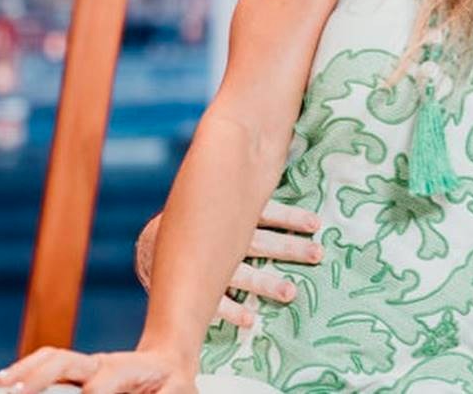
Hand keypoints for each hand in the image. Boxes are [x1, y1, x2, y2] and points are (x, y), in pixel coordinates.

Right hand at [0, 347, 194, 393]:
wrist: (170, 364)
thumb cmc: (172, 382)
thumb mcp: (177, 389)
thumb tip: (108, 390)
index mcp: (126, 370)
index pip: (97, 386)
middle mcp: (100, 365)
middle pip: (66, 362)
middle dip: (40, 376)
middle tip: (18, 393)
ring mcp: (85, 366)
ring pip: (52, 360)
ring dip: (25, 372)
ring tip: (3, 386)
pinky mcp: (76, 372)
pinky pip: (47, 364)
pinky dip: (25, 370)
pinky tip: (6, 382)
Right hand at [137, 200, 322, 328]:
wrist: (154, 241)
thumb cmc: (205, 218)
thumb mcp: (226, 199)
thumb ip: (253, 189)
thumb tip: (286, 152)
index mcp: (230, 214)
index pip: (263, 212)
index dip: (289, 217)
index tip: (316, 224)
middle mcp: (221, 238)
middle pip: (259, 242)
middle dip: (289, 248)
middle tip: (317, 254)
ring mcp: (206, 264)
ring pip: (240, 274)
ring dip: (265, 283)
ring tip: (291, 292)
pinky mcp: (192, 286)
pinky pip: (210, 301)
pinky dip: (228, 311)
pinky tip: (249, 319)